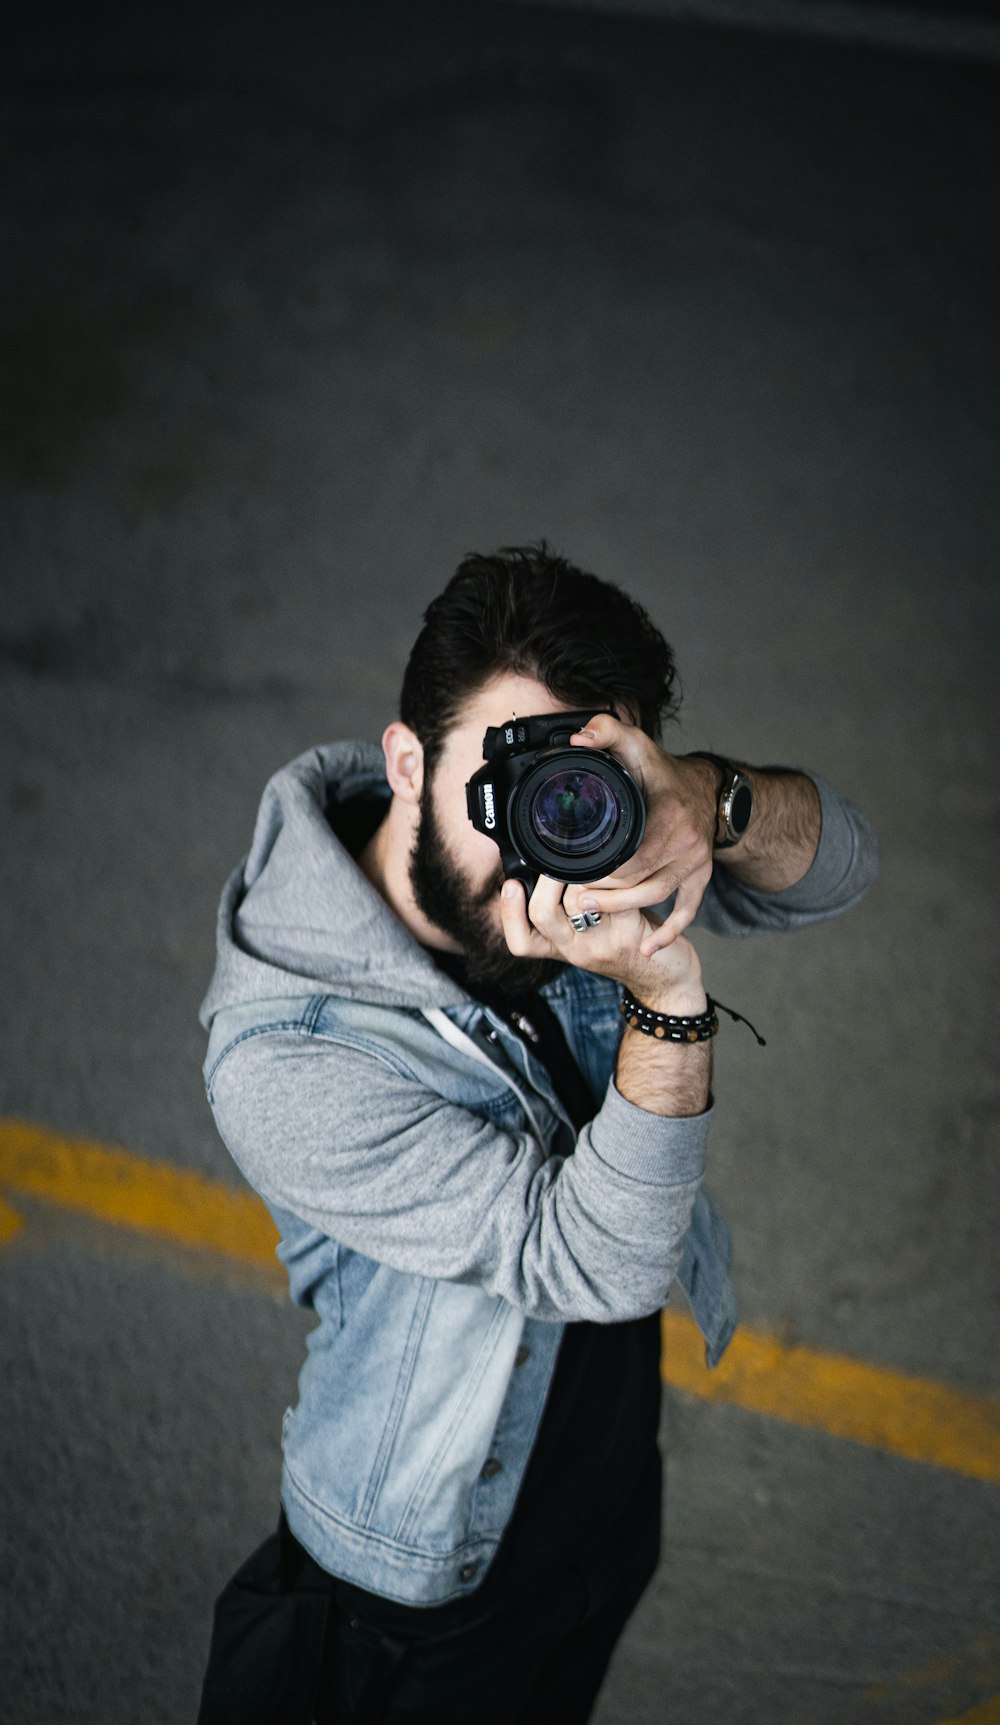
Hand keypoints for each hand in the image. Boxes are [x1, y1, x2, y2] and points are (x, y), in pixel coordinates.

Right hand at [499, 873, 705, 1012]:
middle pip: (542, 915)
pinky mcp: (628, 934)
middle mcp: (576, 951)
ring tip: (593, 858)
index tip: (509, 885)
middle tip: (559, 860)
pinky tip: (622, 864)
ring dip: (584, 872)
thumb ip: (568, 911)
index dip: (509, 914)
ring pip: (578, 900)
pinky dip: (617, 876)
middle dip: (547, 879)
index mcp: (562, 949)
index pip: (520, 942)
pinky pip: (615, 896)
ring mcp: (601, 945)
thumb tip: (547, 865)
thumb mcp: (590, 935)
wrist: (668, 980)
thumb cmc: (627, 944)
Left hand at [560, 711, 718, 955]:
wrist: (709, 791)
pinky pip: (688, 911)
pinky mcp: (701, 877)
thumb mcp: (636, 743)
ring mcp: (696, 863)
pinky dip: (669, 931)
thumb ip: (605, 732)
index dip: (599, 869)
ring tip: (589, 912)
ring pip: (655, 896)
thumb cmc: (663, 772)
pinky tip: (650, 947)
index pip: (630, 855)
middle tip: (571, 898)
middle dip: (603, 892)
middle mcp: (687, 842)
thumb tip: (578, 740)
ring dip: (623, 908)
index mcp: (669, 815)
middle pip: (638, 880)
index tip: (571, 873)